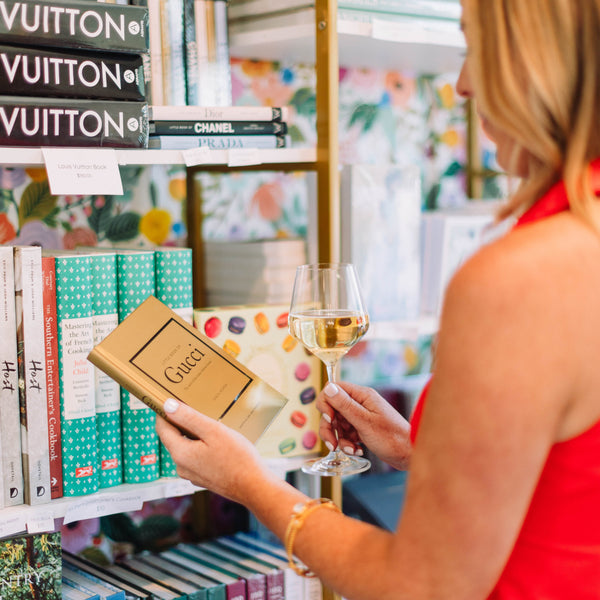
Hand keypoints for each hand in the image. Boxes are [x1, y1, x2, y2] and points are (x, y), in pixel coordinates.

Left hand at [155, 398, 274, 503]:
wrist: (254, 487)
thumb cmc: (237, 458)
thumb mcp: (213, 431)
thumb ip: (189, 418)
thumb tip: (167, 405)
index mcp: (180, 453)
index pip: (162, 428)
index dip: (163, 412)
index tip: (169, 398)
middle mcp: (181, 466)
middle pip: (173, 438)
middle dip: (179, 422)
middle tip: (192, 405)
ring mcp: (191, 474)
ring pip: (185, 447)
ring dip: (192, 434)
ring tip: (207, 422)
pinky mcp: (203, 478)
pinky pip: (195, 457)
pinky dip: (200, 446)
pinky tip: (216, 442)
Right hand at [316, 382, 411, 469]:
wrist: (409, 454)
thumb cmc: (392, 438)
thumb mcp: (365, 422)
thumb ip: (345, 405)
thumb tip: (328, 387)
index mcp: (362, 395)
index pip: (333, 389)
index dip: (326, 403)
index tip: (329, 419)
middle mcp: (360, 403)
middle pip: (332, 409)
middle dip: (329, 427)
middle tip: (332, 443)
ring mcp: (361, 416)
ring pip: (337, 423)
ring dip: (339, 438)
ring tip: (350, 449)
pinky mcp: (362, 428)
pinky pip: (346, 433)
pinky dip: (347, 443)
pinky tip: (356, 450)